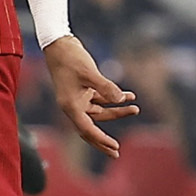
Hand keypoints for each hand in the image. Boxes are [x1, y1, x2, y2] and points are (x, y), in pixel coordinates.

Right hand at [44, 36, 138, 154]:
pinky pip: (102, 100)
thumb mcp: (90, 72)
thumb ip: (106, 87)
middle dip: (104, 140)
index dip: (101, 140)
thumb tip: (121, 98)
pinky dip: (115, 98)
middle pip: (90, 129)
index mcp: (71, 106)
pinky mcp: (84, 89)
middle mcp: (73, 105)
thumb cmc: (71, 58)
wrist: (59, 44)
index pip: (87, 130)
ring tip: (135, 109)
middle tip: (117, 152)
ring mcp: (79, 98)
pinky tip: (129, 95)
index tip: (116, 147)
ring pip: (100, 112)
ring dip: (118, 111)